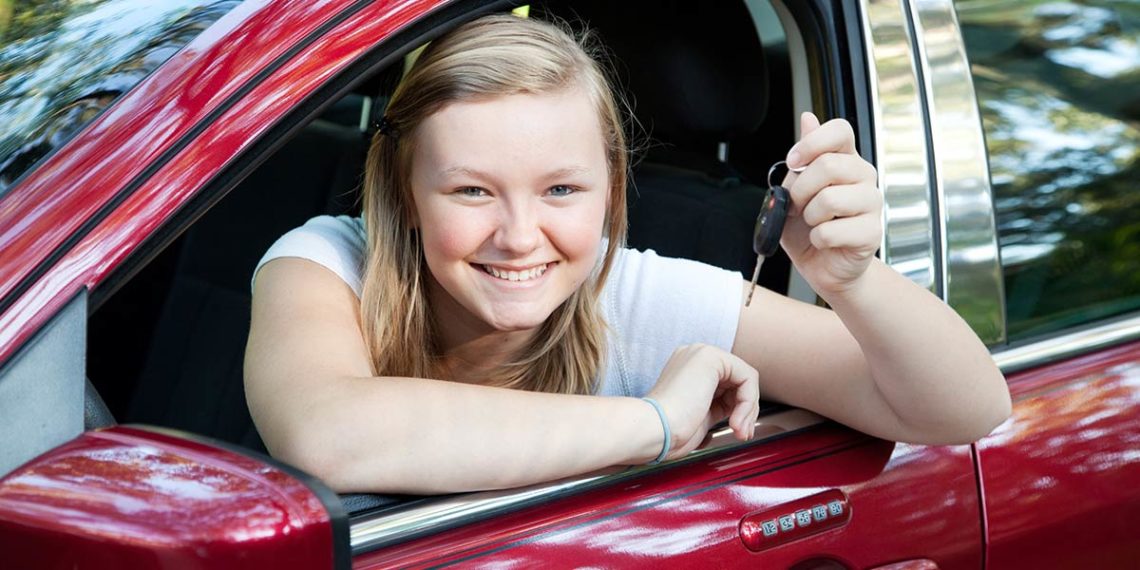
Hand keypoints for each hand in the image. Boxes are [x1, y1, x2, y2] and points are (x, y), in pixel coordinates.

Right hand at [645, 344, 759, 459]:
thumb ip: (718, 403)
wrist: (655, 430)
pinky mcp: (711, 358)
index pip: (728, 383)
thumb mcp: (700, 414)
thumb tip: (742, 409)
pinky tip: (735, 421)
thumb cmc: (670, 431)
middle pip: (739, 380)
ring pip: (746, 380)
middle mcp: (694, 356)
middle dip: (747, 410)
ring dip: (748, 410)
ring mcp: (701, 354)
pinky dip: (748, 403)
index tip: (738, 431)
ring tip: (738, 430)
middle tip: (742, 433)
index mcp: (688, 368)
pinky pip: (747, 378)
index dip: (739, 409)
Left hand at [780, 112, 881, 296]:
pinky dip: (817, 239)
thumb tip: (808, 118)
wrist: (821, 265)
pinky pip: (830, 231)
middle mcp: (863, 177)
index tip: (793, 162)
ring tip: (814, 223)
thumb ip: (801, 158)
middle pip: (829, 165)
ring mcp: (872, 204)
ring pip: (829, 199)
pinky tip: (824, 241)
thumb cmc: (809, 227)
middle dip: (800, 190)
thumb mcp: (794, 190)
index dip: (812, 143)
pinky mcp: (872, 233)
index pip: (840, 130)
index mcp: (845, 160)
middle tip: (798, 206)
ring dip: (809, 216)